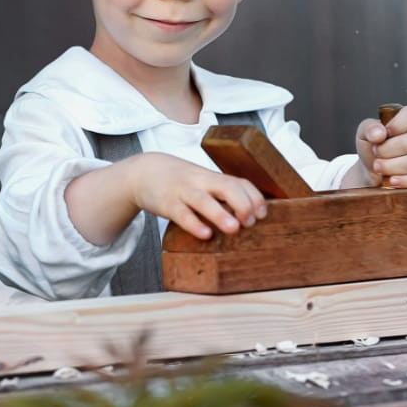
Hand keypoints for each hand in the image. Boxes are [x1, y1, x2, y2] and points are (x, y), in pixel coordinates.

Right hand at [126, 153, 266, 240]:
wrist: (144, 172)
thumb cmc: (179, 181)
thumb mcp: (201, 183)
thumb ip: (220, 196)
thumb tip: (247, 218)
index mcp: (212, 177)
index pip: (239, 182)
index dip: (254, 197)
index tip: (262, 215)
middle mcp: (200, 182)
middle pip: (226, 186)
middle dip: (242, 203)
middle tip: (250, 223)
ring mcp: (183, 191)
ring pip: (203, 200)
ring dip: (220, 214)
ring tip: (234, 229)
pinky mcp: (166, 204)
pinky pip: (181, 214)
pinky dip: (194, 224)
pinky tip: (205, 234)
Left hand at [354, 105, 406, 187]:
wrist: (371, 171)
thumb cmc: (372, 147)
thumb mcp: (364, 133)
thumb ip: (369, 128)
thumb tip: (379, 134)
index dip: (396, 125)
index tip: (381, 136)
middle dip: (386, 151)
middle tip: (375, 154)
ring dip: (390, 167)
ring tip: (377, 167)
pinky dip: (403, 181)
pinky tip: (391, 181)